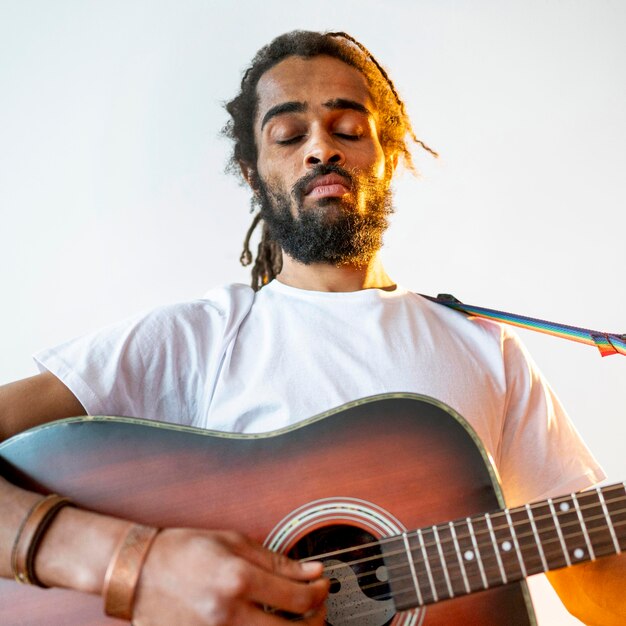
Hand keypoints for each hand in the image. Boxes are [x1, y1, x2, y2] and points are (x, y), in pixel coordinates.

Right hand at [133, 528, 328, 624]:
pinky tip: (266, 622)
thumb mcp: (233, 542)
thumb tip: (312, 571)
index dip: (319, 592)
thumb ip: (277, 560)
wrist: (139, 573)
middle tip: (317, 606)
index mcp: (238, 580)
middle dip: (315, 621)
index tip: (322, 584)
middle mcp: (228, 615)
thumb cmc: (184, 550)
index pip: (298, 598)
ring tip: (296, 618)